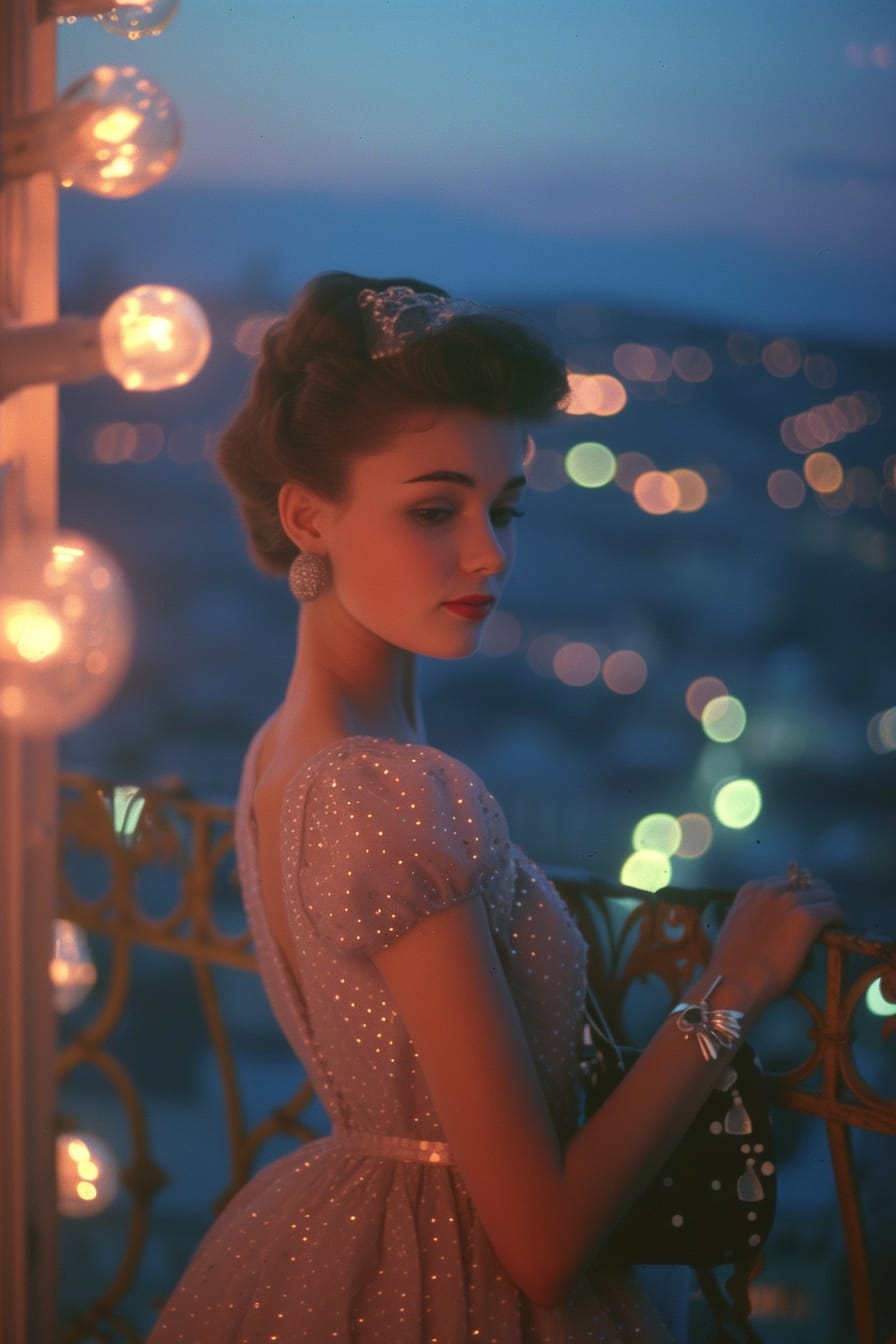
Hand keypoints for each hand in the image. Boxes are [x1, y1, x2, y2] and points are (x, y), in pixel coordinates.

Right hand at [708, 869, 843, 1012]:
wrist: (735, 982)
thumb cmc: (732, 964)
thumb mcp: (738, 926)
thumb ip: (756, 914)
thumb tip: (779, 920)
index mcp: (752, 889)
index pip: (789, 882)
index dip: (801, 896)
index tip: (805, 909)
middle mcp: (771, 889)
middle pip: (809, 884)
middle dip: (818, 898)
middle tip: (823, 917)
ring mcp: (789, 901)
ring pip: (824, 894)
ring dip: (829, 908)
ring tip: (832, 924)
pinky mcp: (806, 917)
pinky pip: (833, 910)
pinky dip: (838, 919)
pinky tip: (837, 930)